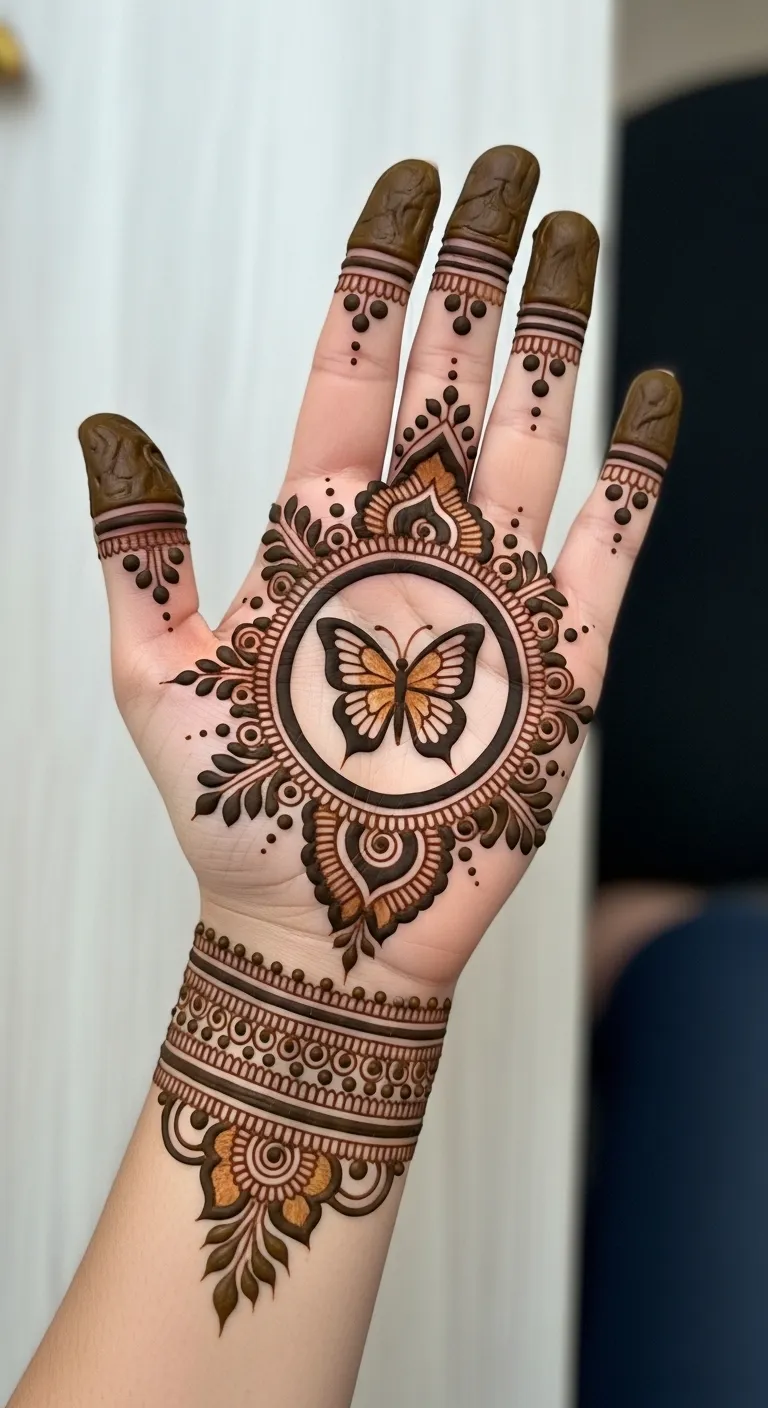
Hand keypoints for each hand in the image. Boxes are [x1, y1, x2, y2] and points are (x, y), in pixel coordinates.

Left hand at [79, 146, 680, 988]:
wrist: (326, 927)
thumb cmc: (236, 813)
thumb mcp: (157, 676)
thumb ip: (140, 550)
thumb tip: (100, 420)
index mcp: (317, 527)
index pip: (355, 362)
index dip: (381, 269)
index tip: (408, 183)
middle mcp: (410, 538)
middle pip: (451, 369)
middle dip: (478, 265)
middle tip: (506, 165)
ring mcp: (491, 587)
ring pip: (533, 427)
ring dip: (553, 330)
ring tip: (571, 233)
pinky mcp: (560, 655)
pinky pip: (611, 540)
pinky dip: (635, 466)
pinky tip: (650, 384)